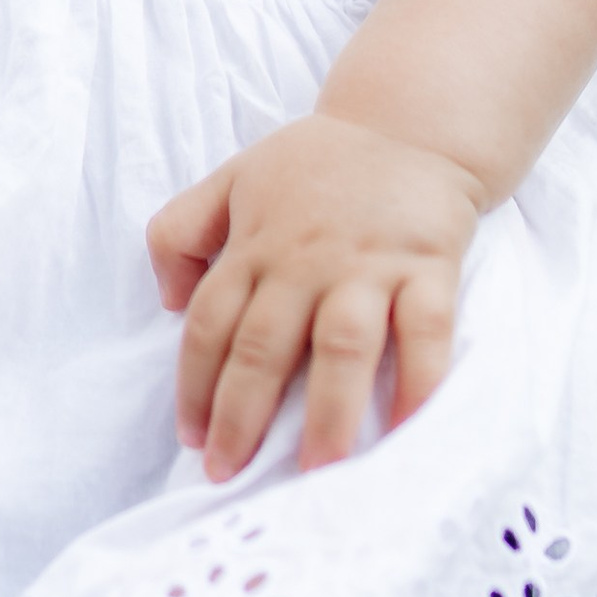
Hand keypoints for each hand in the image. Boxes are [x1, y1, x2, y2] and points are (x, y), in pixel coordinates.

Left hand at [148, 117, 480, 480]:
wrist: (410, 122)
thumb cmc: (317, 165)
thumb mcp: (233, 179)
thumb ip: (182, 231)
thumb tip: (168, 303)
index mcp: (256, 243)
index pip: (212, 323)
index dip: (196, 384)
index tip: (192, 439)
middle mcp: (305, 260)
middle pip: (264, 345)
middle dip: (241, 416)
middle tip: (230, 474)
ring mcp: (369, 265)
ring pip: (340, 347)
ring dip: (327, 413)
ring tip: (316, 472)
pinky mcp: (428, 265)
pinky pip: (426, 330)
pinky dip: (420, 379)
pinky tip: (408, 427)